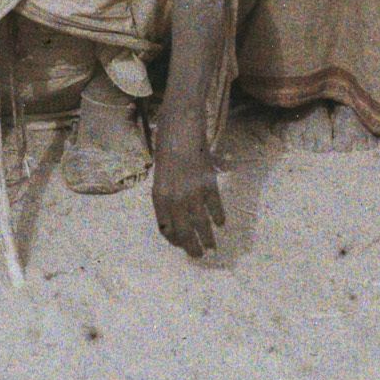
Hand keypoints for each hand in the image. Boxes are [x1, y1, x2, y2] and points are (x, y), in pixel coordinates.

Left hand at [152, 119, 224, 257]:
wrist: (181, 125)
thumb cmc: (167, 145)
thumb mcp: (161, 173)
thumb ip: (167, 194)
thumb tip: (176, 214)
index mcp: (159, 196)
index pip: (166, 229)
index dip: (175, 240)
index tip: (182, 244)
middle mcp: (175, 199)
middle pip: (184, 232)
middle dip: (192, 247)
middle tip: (199, 254)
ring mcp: (192, 193)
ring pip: (201, 225)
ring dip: (207, 238)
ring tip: (212, 246)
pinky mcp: (208, 184)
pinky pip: (215, 208)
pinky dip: (218, 217)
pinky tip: (221, 222)